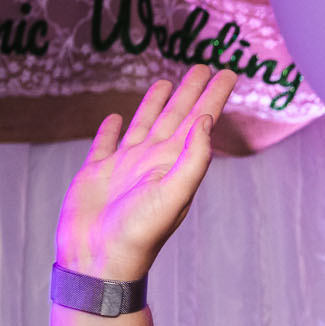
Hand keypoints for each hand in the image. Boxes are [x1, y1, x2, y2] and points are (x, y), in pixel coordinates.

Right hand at [55, 66, 237, 280]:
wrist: (99, 260)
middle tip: (203, 65)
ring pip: (142, 124)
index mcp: (174, 163)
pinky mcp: (95, 173)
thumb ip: (193, 158)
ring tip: (165, 81)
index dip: (214, 96)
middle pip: (175, 116)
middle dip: (190, 91)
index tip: (229, 71)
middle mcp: (153, 161)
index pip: (199, 120)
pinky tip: (113, 117)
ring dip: (155, 103)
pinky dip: (109, 130)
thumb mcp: (174, 194)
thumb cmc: (138, 233)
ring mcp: (124, 167)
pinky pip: (103, 144)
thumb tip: (207, 119)